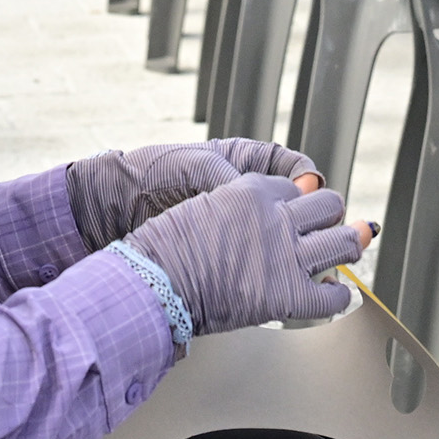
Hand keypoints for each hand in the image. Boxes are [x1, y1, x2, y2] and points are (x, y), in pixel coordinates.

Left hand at [67, 139, 321, 248]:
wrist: (114, 204)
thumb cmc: (153, 172)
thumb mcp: (196, 166)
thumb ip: (231, 178)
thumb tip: (261, 194)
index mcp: (243, 163)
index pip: (292, 169)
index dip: (308, 180)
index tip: (313, 190)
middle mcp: (246, 192)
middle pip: (298, 204)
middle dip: (315, 216)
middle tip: (324, 227)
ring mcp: (236, 223)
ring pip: (283, 234)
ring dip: (298, 245)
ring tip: (307, 256)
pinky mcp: (225, 251)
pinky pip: (259, 258)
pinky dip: (273, 267)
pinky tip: (278, 274)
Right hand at [126, 174, 361, 334]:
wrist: (155, 283)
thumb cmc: (165, 250)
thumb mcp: (202, 208)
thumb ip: (232, 208)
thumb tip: (243, 224)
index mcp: (253, 191)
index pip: (292, 188)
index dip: (296, 202)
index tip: (296, 213)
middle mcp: (276, 217)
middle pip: (327, 204)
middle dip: (331, 214)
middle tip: (331, 226)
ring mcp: (286, 254)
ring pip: (342, 241)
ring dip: (350, 242)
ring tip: (353, 245)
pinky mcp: (288, 294)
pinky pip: (331, 296)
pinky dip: (339, 296)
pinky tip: (336, 294)